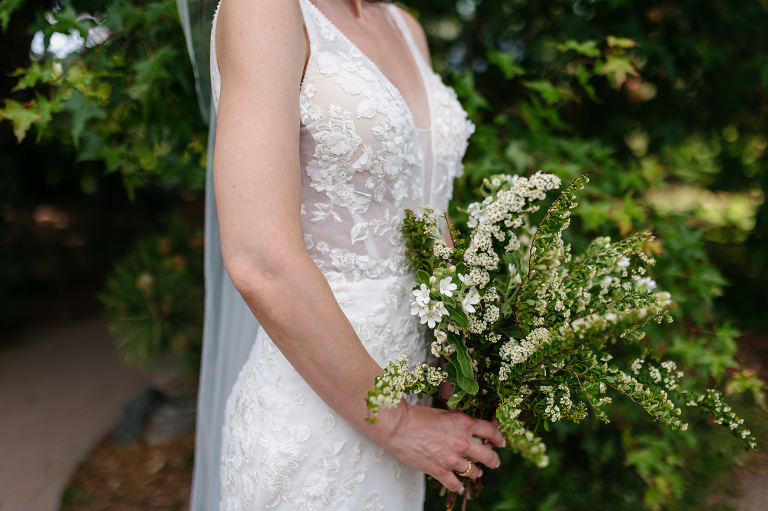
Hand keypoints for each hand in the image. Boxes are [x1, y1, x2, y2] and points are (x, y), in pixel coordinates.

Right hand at [377, 402, 504, 491]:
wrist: (398, 426)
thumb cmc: (416, 416)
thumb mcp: (443, 413)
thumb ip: (457, 422)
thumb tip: (466, 428)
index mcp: (463, 423)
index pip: (490, 431)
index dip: (498, 437)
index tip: (500, 442)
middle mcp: (462, 442)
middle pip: (488, 455)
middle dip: (493, 460)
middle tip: (494, 462)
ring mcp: (451, 458)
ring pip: (473, 471)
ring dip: (475, 472)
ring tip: (475, 472)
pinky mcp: (439, 470)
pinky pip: (455, 484)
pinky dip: (459, 486)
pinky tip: (460, 486)